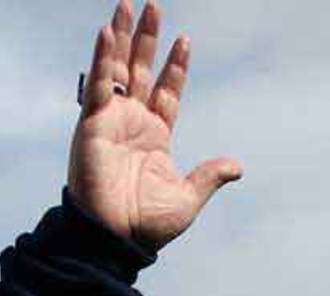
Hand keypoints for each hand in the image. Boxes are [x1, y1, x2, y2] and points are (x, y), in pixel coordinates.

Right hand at [69, 0, 242, 251]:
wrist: (114, 239)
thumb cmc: (146, 226)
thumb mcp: (186, 199)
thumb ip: (208, 176)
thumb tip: (237, 166)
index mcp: (155, 137)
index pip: (168, 92)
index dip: (176, 66)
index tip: (185, 39)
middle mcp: (132, 123)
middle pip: (141, 70)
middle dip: (147, 38)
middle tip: (152, 5)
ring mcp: (111, 122)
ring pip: (118, 69)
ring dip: (124, 37)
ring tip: (128, 5)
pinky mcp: (92, 126)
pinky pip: (98, 86)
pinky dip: (102, 59)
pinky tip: (108, 32)